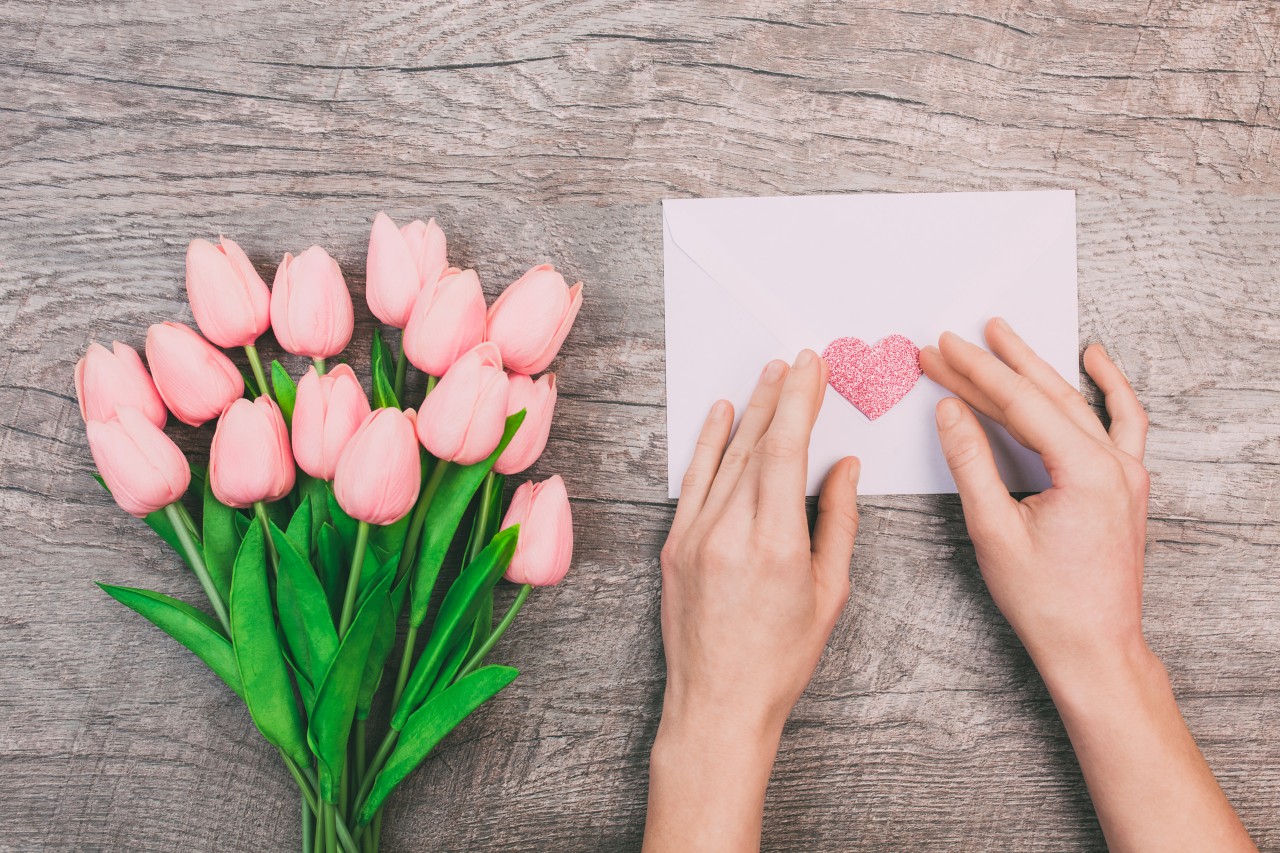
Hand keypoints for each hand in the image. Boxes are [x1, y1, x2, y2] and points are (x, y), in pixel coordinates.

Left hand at [644, 349, 859, 852]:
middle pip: (757, 444)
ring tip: (767, 376)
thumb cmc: (779, 659)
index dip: (800, 401)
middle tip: (797, 361)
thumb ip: (839, 523)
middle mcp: (729, 531)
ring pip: (725, 457)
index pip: (787, 450)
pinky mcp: (673, 545)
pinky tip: (722, 416)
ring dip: (747, 412)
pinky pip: (693, 481)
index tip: (812, 368)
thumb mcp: (828, 594)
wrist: (717, 703)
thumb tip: (845, 468)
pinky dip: (707, 445)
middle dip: (779, 396)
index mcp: (775, 543)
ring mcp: (694, 536)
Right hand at [921, 317, 1150, 688]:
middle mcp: (1115, 464)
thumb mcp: (993, 529)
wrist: (1094, 648)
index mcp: (1085, 471)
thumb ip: (970, 462)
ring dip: (1037, 368)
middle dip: (994, 365)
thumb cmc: (1047, 602)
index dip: (973, 373)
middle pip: (1044, 396)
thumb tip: (950, 410)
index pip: (1019, 403)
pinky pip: (1125, 422)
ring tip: (1004, 336)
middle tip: (953, 341)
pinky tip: (1094, 361)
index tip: (940, 350)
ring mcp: (1128, 473)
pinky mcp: (1127, 485)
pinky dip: (1108, 388)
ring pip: (1078, 403)